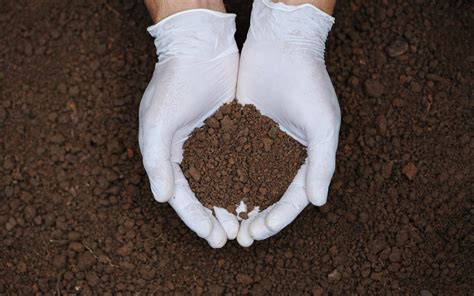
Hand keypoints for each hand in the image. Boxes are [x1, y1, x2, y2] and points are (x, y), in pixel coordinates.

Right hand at [139, 10, 238, 247]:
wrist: (201, 47)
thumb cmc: (174, 82)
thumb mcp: (157, 122)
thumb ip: (157, 161)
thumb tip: (161, 199)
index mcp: (166, 154)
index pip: (181, 196)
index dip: (195, 219)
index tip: (212, 238)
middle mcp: (187, 151)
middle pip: (202, 194)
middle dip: (215, 217)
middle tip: (232, 237)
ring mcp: (210, 142)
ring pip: (222, 181)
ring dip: (231, 203)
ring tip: (245, 223)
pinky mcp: (230, 130)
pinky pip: (237, 161)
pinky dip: (244, 179)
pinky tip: (257, 193)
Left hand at [235, 0, 340, 245]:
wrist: (281, 46)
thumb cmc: (308, 82)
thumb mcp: (322, 123)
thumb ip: (322, 163)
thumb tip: (318, 202)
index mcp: (308, 158)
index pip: (294, 198)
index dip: (279, 218)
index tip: (261, 231)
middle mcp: (285, 156)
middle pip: (270, 197)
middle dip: (256, 219)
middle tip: (240, 238)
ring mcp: (262, 145)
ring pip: (248, 183)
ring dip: (238, 205)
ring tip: (224, 223)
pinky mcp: (242, 131)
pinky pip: (232, 160)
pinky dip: (224, 178)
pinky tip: (211, 194)